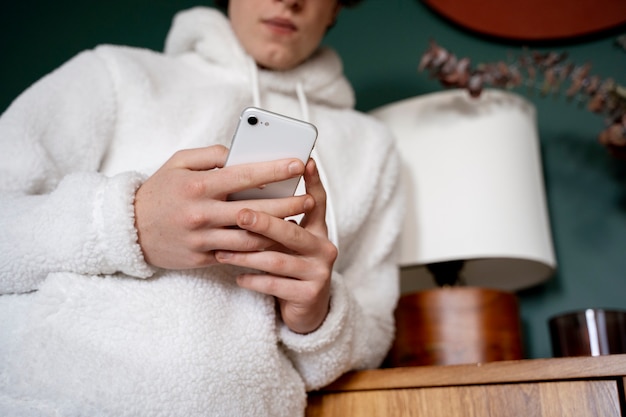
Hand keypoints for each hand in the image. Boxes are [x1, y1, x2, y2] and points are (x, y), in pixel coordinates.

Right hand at [134, 145, 313, 269]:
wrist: (128, 229)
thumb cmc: (158, 191)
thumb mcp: (178, 162)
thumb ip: (211, 154)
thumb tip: (240, 153)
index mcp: (199, 185)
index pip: (245, 175)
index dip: (275, 170)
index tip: (298, 163)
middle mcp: (202, 213)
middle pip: (256, 211)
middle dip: (288, 205)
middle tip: (310, 199)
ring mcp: (203, 239)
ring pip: (251, 238)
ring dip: (278, 232)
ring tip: (298, 223)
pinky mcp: (202, 258)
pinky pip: (237, 256)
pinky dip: (258, 249)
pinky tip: (274, 242)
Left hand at [214, 159, 336, 333]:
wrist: (306, 311)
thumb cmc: (288, 267)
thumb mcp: (288, 243)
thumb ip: (278, 220)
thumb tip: (247, 192)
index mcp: (318, 230)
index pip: (317, 201)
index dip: (313, 181)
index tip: (305, 161)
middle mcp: (323, 248)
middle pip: (292, 231)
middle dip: (264, 222)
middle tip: (239, 214)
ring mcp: (318, 272)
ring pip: (278, 260)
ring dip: (247, 255)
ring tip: (223, 251)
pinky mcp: (309, 295)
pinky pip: (275, 285)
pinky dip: (253, 280)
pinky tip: (237, 276)